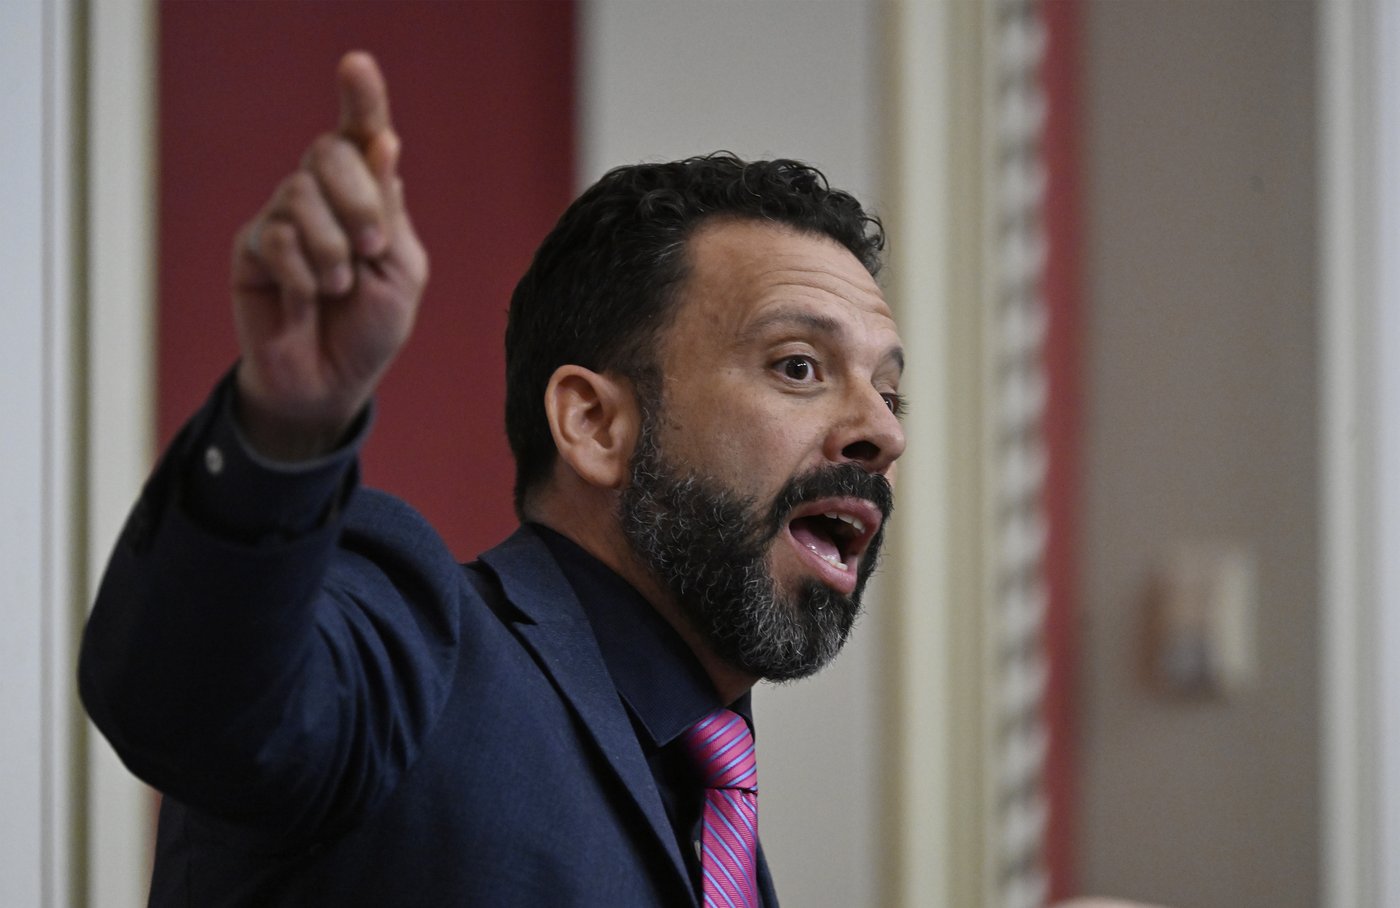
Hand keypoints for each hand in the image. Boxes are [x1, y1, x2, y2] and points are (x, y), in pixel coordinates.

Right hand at [231, 51, 428, 460]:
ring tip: (338, 288)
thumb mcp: (400, 272)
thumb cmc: (371, 328)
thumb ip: (390, 211)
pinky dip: (301, 273)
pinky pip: (274, 236)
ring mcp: (283, 218)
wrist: (330, 382)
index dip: (360, 97)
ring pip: (300, 195)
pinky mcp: (251, 247)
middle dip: (358, 201)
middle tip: (371, 250)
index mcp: (368, 196)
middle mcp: (323, 197)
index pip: (361, 134)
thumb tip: (383, 141)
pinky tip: (306, 299)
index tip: (357, 64)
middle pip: (328, 152)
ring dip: (331, 248)